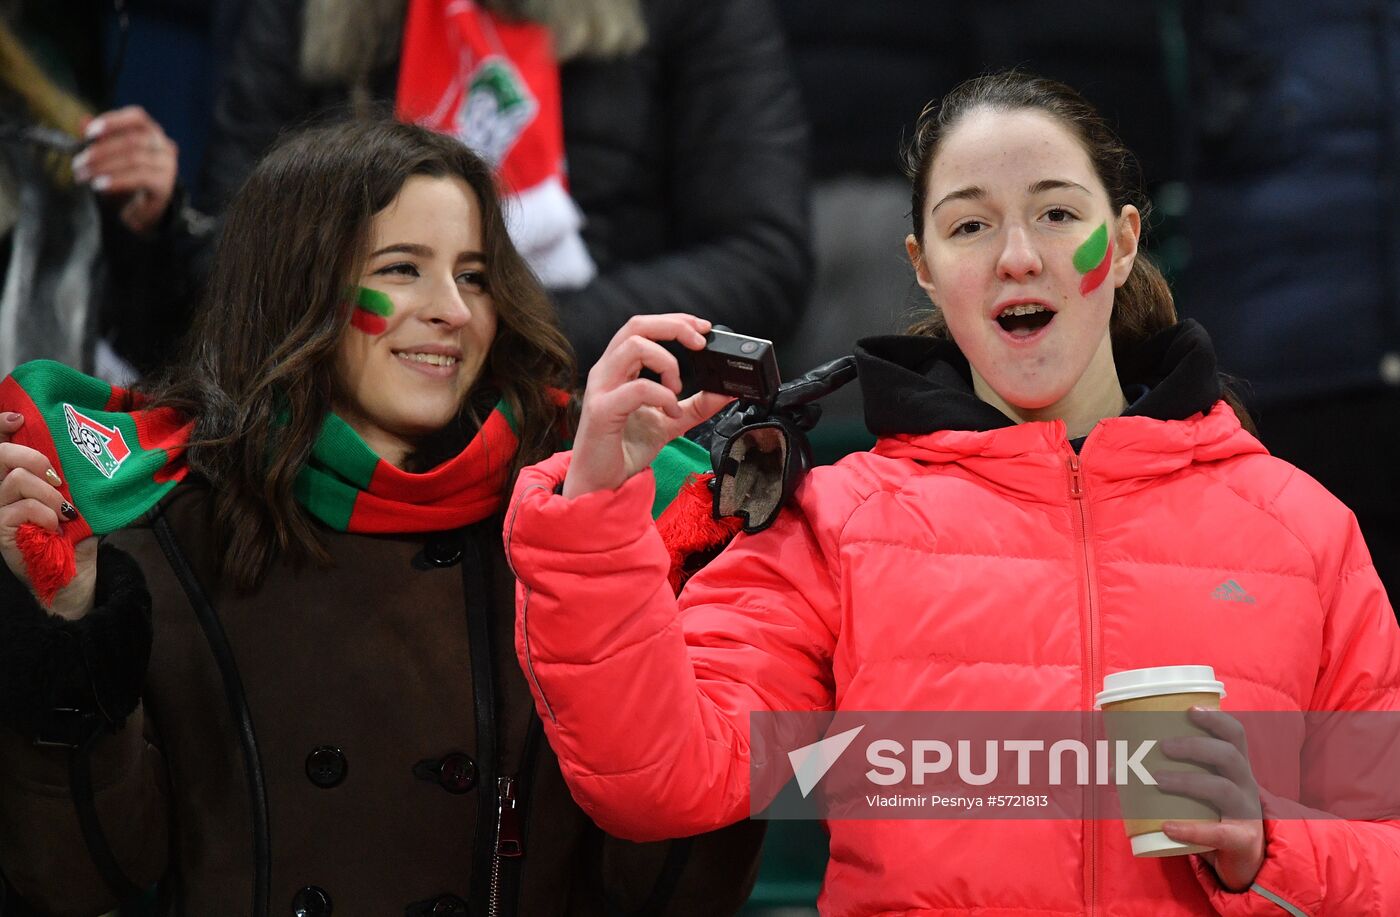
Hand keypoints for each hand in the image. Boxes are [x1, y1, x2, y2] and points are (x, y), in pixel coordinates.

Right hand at [0, 413, 95, 619]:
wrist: (75, 576)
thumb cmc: (76, 536)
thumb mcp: (78, 498)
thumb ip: (71, 476)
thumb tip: (88, 447)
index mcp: (18, 478)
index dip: (1, 425)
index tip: (19, 418)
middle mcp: (1, 492)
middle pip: (0, 455)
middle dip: (33, 457)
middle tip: (58, 478)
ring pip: (15, 480)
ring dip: (48, 493)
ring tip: (64, 511)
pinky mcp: (0, 531)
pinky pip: (20, 508)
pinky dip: (45, 513)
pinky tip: (56, 526)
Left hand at [73, 106, 178, 234]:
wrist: (140, 210)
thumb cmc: (124, 177)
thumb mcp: (110, 156)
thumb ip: (99, 139)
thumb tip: (83, 121)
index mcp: (152, 132)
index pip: (137, 117)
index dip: (113, 121)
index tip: (89, 133)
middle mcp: (164, 146)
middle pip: (132, 140)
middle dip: (101, 151)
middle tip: (78, 163)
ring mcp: (167, 166)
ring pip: (134, 159)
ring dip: (104, 167)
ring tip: (84, 175)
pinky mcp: (165, 185)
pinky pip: (140, 178)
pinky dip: (117, 181)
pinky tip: (99, 186)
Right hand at [563, 314, 733, 498]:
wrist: (601, 482)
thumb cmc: (625, 448)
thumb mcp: (671, 421)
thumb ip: (697, 405)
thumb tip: (726, 392)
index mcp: (620, 368)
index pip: (644, 327)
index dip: (676, 321)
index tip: (704, 329)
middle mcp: (607, 371)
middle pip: (637, 325)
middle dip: (674, 326)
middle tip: (700, 342)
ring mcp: (602, 388)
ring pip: (634, 346)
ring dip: (667, 362)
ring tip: (677, 388)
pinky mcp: (602, 411)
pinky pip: (638, 389)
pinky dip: (663, 396)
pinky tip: (671, 413)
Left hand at [1157, 706, 1265, 890]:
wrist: (1244, 856)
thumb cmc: (1213, 812)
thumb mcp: (1199, 787)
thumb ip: (1165, 771)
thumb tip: (1110, 764)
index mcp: (1236, 766)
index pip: (1235, 735)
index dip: (1216, 719)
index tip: (1189, 710)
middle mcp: (1245, 785)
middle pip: (1229, 756)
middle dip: (1195, 747)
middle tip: (1163, 746)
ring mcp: (1247, 813)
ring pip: (1223, 789)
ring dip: (1188, 781)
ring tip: (1157, 779)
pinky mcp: (1241, 840)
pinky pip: (1219, 834)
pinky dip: (1191, 830)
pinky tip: (1168, 826)